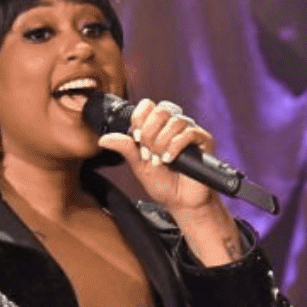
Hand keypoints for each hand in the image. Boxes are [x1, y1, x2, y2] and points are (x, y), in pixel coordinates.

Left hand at [96, 97, 218, 212]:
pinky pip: (188, 133)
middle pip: (161, 109)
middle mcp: (174, 125)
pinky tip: (170, 160)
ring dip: (162, 143)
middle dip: (150, 133)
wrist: (181, 201)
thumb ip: (125, 149)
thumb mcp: (139, 166)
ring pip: (174, 121)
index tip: (137, 139)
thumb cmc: (163, 184)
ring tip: (160, 161)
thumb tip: (103, 139)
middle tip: (148, 153)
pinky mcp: (204, 140)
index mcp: (158, 127)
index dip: (140, 119)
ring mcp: (190, 131)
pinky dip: (175, 146)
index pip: (147, 105)